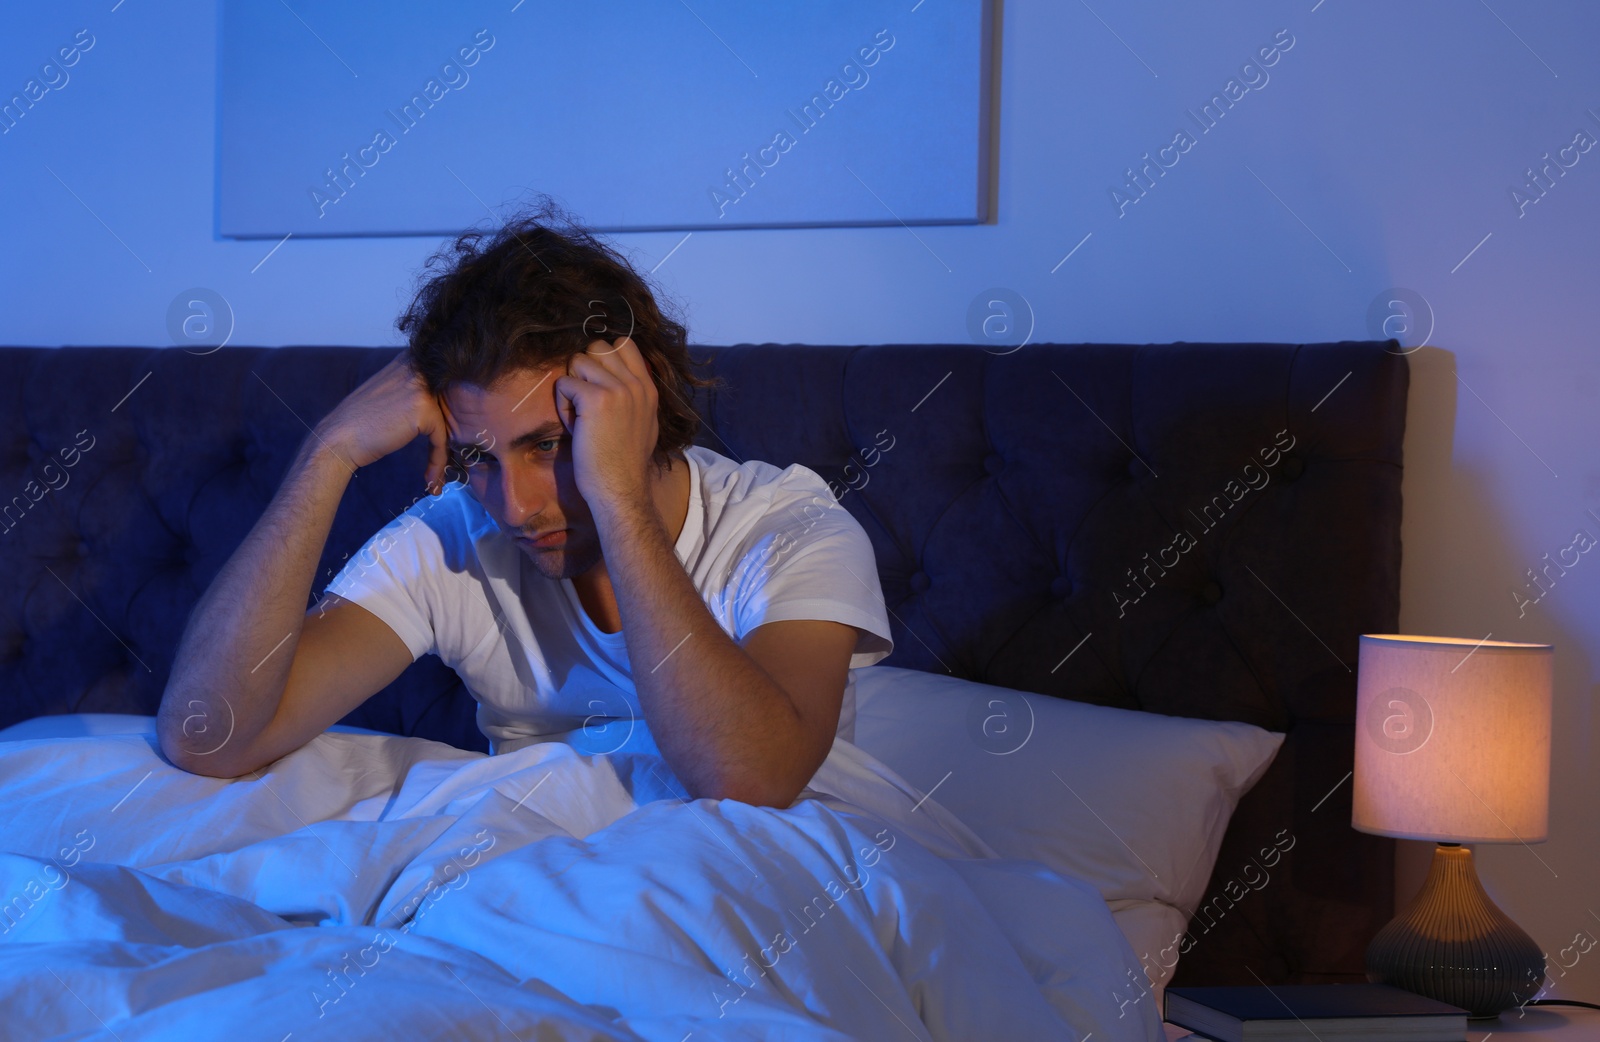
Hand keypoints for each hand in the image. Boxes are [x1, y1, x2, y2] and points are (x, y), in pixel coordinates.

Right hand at [314, 351, 450, 492]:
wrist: (339, 439)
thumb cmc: (362, 422)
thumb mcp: (389, 391)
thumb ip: (414, 389)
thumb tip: (444, 403)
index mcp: (410, 360)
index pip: (444, 387)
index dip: (447, 417)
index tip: (445, 443)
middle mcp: (419, 368)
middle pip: (450, 405)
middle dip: (450, 436)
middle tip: (445, 462)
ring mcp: (421, 388)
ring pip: (447, 425)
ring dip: (443, 454)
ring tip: (436, 477)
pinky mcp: (424, 410)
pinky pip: (441, 440)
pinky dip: (438, 461)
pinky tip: (431, 479)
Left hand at [553, 336, 658, 514]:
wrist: (620, 489)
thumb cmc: (625, 463)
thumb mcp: (644, 423)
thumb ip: (635, 397)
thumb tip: (619, 378)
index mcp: (648, 388)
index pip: (625, 344)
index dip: (604, 358)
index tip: (598, 384)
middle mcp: (635, 384)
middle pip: (598, 347)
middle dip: (584, 368)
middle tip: (585, 398)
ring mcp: (617, 389)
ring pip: (578, 360)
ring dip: (571, 386)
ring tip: (579, 414)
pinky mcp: (595, 399)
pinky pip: (564, 383)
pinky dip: (562, 404)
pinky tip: (574, 426)